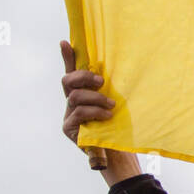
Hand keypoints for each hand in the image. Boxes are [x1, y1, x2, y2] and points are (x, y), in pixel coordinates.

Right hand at [60, 40, 141, 185]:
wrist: (118, 152)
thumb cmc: (120, 125)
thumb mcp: (120, 103)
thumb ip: (115, 90)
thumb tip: (128, 66)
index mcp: (82, 93)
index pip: (72, 72)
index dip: (68, 57)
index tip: (65, 42)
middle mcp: (72, 102)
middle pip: (68, 81)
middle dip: (84, 77)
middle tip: (101, 82)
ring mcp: (69, 115)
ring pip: (75, 97)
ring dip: (95, 98)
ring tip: (112, 106)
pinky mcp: (69, 128)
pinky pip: (79, 113)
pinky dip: (94, 112)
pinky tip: (107, 116)